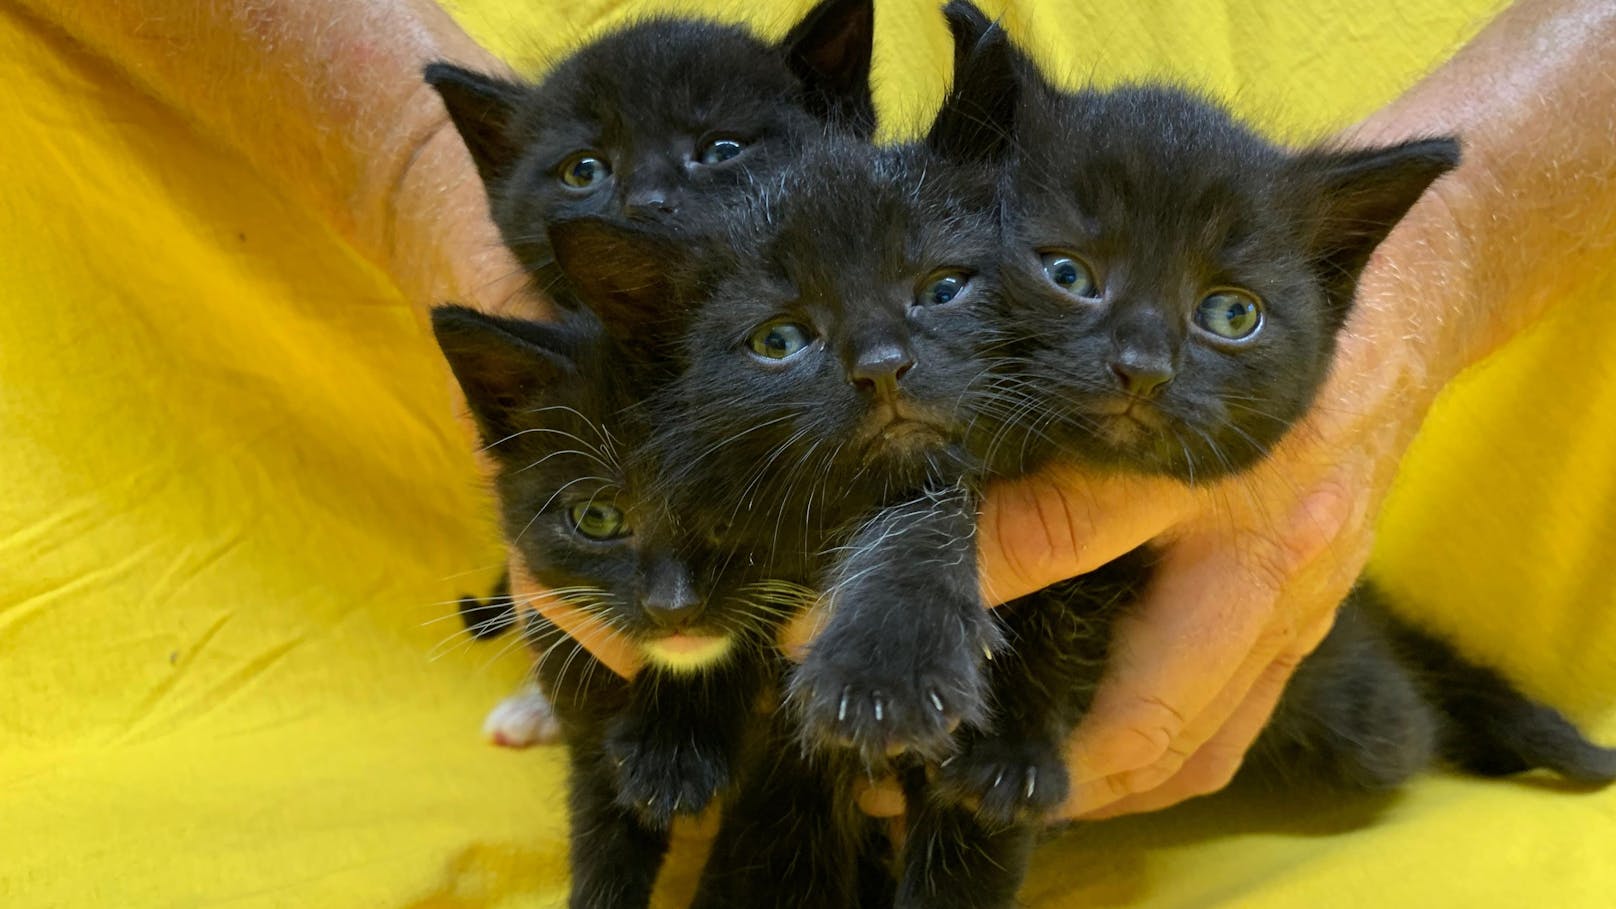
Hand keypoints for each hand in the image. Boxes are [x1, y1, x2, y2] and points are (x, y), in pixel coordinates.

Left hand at [968, 188, 1454, 818]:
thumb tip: (935, 490)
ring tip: (1008, 789)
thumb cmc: (1282, 333)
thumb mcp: (1159, 376)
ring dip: (1103, 788)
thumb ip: (1054, 423)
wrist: (1407, 320)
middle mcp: (1270, 577)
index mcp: (1221, 489)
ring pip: (1197, 754)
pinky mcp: (1305, 631)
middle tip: (943, 782)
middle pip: (1149, 726)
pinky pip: (1231, 729)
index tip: (840, 625)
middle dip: (1044, 774)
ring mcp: (1297, 619)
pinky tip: (1095, 750)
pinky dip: (1159, 756)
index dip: (951, 585)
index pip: (1055, 540)